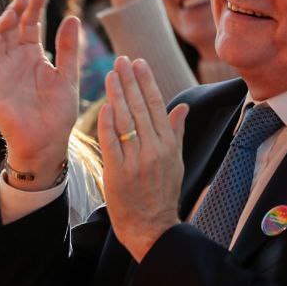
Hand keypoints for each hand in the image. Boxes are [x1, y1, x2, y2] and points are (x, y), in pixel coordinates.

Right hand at [0, 0, 81, 185]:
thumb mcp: (68, 77)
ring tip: (14, 12)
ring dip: (1, 25)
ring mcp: (1, 72)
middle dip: (16, 10)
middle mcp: (15, 60)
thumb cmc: (58, 113)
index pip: (30, 25)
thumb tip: (73, 17)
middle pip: (10, 27)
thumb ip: (69, 49)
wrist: (47, 144)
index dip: (34, 8)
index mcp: (33, 55)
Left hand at [96, 58, 188, 261]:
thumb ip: (176, 132)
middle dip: (130, 81)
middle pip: (140, 108)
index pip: (157, 105)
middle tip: (121, 59)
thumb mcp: (176, 162)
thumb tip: (182, 107)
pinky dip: (108, 123)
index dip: (147, 82)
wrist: (152, 226)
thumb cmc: (163, 194)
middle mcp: (154, 150)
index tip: (139, 63)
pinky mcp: (118, 172)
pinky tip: (104, 105)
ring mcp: (136, 161)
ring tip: (110, 74)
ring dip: (117, 95)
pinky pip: (112, 142)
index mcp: (168, 145)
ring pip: (125, 121)